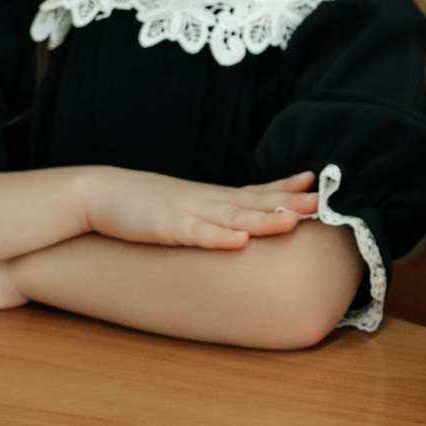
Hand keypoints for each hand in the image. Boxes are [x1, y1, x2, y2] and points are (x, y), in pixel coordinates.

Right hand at [81, 168, 316, 249]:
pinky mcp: (166, 228)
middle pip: (256, 201)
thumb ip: (215, 212)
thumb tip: (242, 225)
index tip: (318, 183)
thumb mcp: (188, 206)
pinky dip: (217, 238)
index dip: (287, 188)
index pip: (258, 190)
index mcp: (213, 197)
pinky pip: (195, 234)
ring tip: (292, 220)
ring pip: (232, 217)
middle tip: (324, 202)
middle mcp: (207, 200)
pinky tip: (239, 242)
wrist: (100, 193)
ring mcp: (188, 212)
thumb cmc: (146, 204)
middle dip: (291, 203)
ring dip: (263, 219)